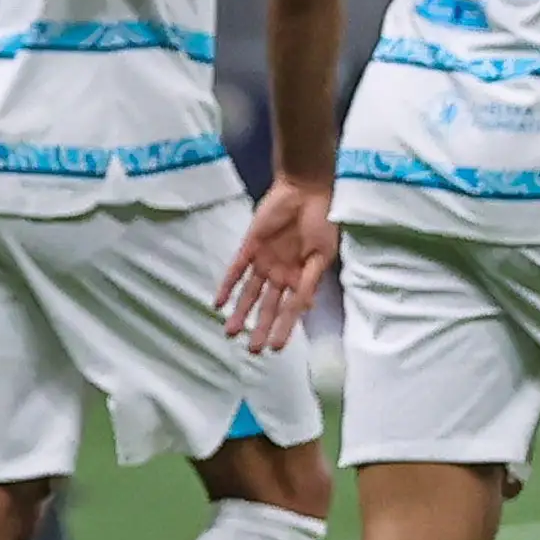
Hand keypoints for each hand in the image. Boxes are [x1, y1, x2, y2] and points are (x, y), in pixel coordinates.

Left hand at [216, 180, 336, 352]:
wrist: (306, 189)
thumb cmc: (322, 221)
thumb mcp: (322, 255)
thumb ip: (310, 282)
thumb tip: (304, 310)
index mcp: (301, 277)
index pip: (290, 309)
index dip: (283, 329)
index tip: (276, 349)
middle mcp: (281, 273)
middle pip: (267, 306)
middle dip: (259, 328)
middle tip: (252, 351)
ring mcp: (264, 261)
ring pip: (249, 293)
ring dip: (240, 312)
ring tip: (230, 333)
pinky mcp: (249, 247)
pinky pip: (235, 270)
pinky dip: (227, 286)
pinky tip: (218, 303)